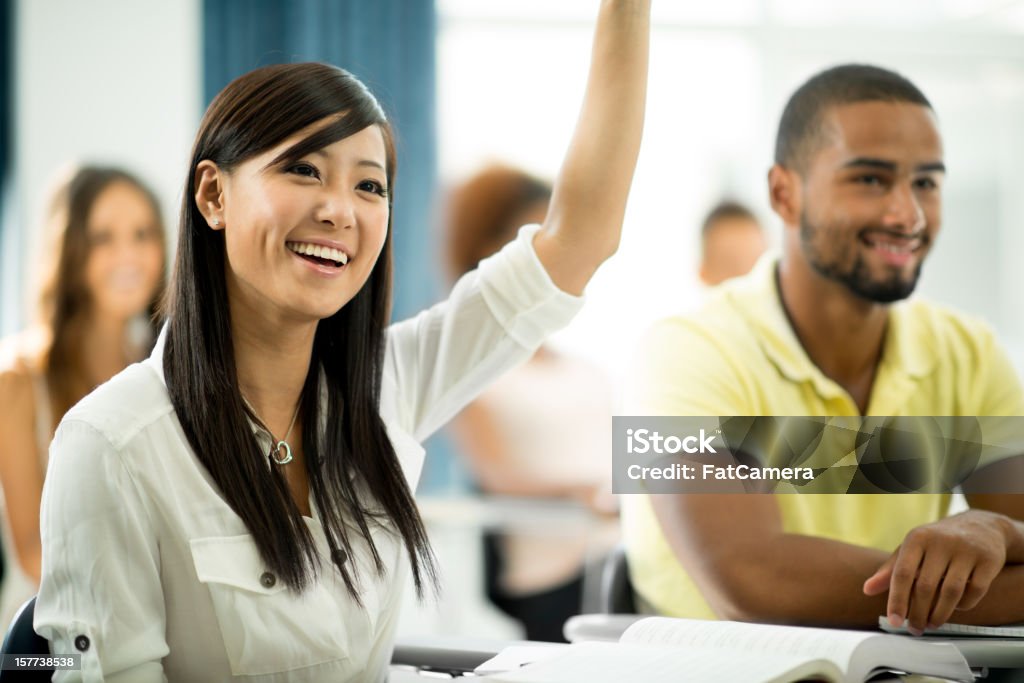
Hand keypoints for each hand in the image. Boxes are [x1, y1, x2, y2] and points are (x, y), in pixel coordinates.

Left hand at [862, 510, 1012, 633]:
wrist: (980, 526)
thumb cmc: (937, 542)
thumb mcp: (911, 549)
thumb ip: (889, 570)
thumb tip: (867, 590)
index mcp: (917, 538)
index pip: (902, 574)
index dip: (897, 600)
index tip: (894, 621)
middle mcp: (941, 542)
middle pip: (926, 587)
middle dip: (918, 613)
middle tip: (915, 629)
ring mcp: (966, 550)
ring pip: (951, 592)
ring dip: (939, 614)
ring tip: (931, 625)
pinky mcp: (988, 560)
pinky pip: (975, 591)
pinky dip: (964, 605)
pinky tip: (955, 608)